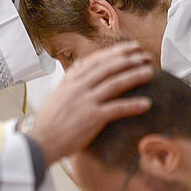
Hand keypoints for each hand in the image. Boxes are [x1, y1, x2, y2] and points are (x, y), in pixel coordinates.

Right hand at [30, 42, 153, 166]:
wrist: (40, 141)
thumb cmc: (49, 123)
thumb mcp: (57, 96)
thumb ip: (71, 84)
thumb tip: (82, 74)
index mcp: (70, 81)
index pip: (95, 60)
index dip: (115, 52)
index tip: (130, 48)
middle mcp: (77, 87)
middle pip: (108, 67)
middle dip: (129, 59)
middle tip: (145, 56)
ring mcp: (85, 101)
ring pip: (115, 83)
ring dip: (134, 76)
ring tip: (149, 72)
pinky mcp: (92, 117)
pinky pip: (116, 108)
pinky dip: (133, 105)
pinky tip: (146, 104)